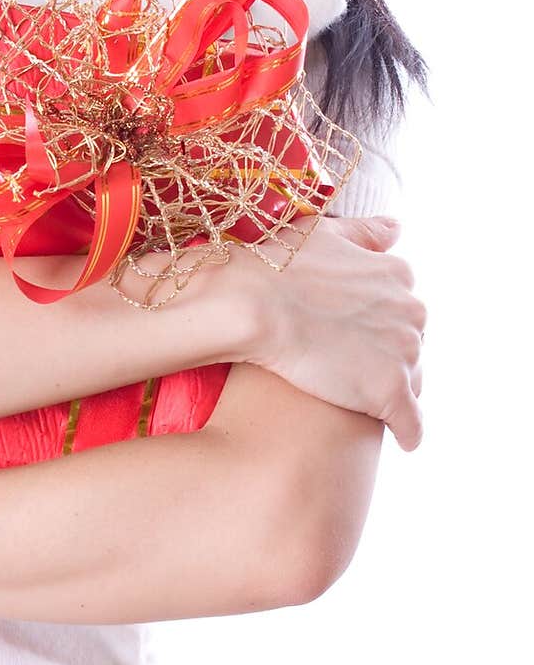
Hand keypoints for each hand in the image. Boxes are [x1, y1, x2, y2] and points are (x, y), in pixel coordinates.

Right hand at [224, 215, 426, 450]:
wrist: (251, 304)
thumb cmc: (277, 266)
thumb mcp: (325, 234)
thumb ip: (366, 233)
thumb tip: (397, 228)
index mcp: (398, 274)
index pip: (402, 310)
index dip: (376, 326)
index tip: (352, 335)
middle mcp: (412, 311)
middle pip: (411, 345)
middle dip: (388, 357)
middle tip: (349, 367)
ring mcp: (404, 353)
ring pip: (413, 382)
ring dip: (393, 390)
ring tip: (360, 399)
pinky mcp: (390, 393)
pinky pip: (412, 424)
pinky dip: (407, 432)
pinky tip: (397, 437)